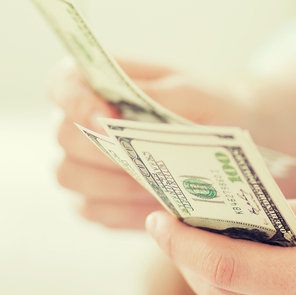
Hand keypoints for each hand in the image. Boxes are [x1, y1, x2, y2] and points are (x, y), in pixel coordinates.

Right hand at [46, 57, 251, 228]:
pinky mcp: (95, 201)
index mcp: (100, 83)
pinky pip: (93, 210)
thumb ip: (160, 97)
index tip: (104, 118)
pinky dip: (123, 211)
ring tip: (156, 185)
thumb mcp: (198, 95)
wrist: (232, 146)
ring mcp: (83, 165)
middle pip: (63, 136)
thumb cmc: (211, 109)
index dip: (74, 101)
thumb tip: (118, 112)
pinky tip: (155, 206)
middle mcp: (81, 123)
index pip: (63, 84)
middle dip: (99, 149)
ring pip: (70, 176)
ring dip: (113, 183)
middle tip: (140, 159)